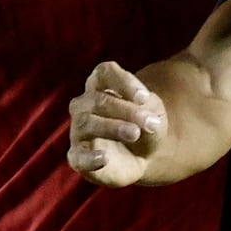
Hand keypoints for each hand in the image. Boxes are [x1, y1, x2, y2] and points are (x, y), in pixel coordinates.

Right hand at [68, 61, 166, 187]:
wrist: (146, 155)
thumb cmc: (146, 125)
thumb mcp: (153, 109)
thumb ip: (147, 101)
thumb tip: (144, 100)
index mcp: (100, 85)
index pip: (104, 72)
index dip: (123, 81)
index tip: (144, 96)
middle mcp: (84, 105)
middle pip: (98, 99)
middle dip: (126, 110)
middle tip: (151, 122)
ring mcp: (79, 131)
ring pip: (86, 122)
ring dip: (113, 127)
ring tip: (135, 133)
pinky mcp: (79, 157)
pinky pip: (77, 156)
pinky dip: (89, 157)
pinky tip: (104, 158)